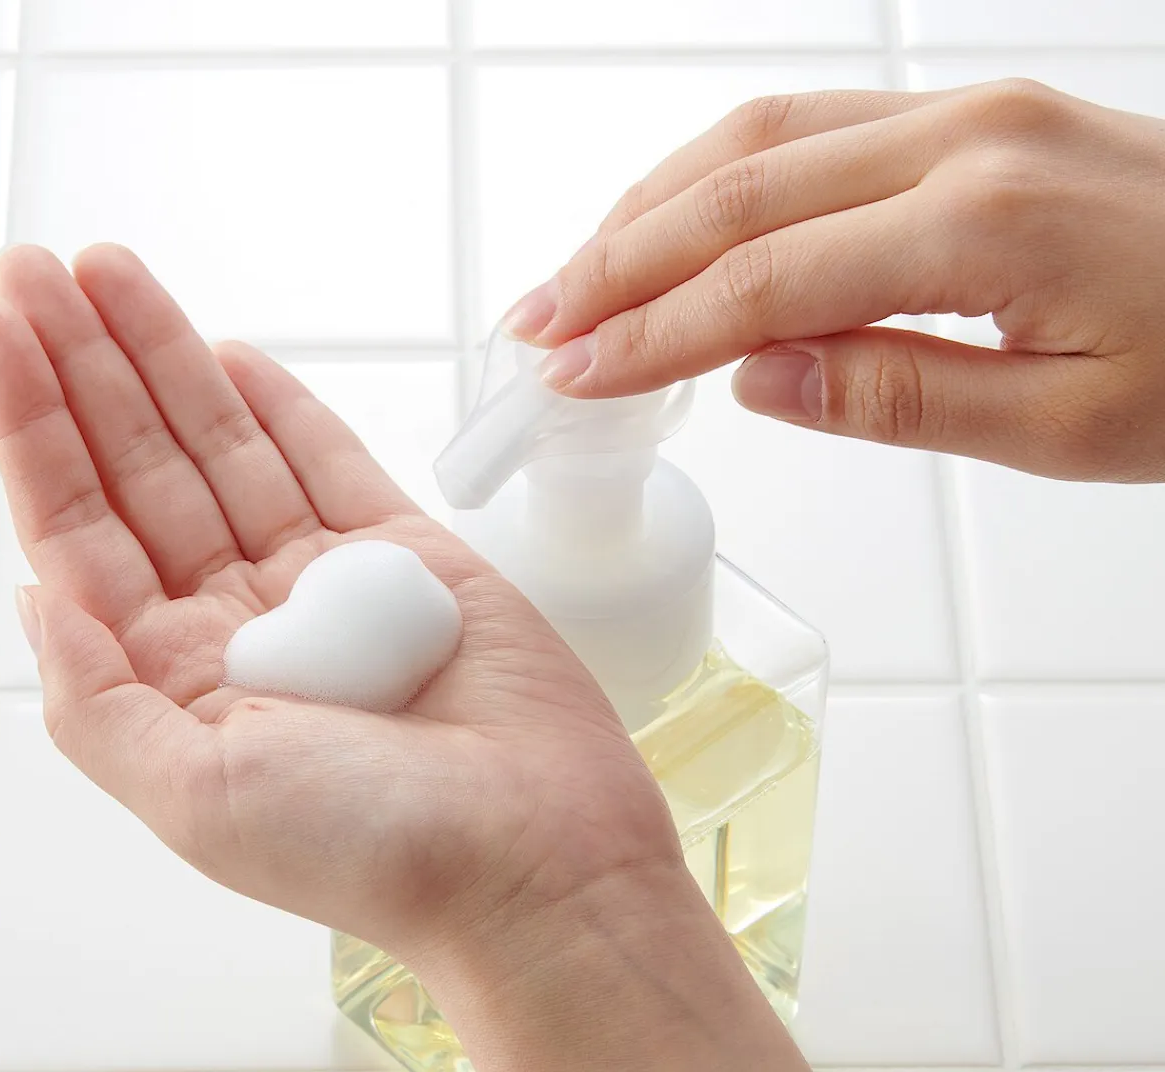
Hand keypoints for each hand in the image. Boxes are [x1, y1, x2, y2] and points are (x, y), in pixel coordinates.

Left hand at [0, 245, 678, 969]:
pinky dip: (284, 408)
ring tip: (112, 276)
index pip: (82, 532)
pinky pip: (334, 466)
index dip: (36, 428)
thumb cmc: (376, 851)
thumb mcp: (196, 798)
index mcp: (178, 683)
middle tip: (39, 267)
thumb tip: (36, 597)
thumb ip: (98, 701)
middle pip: (144, 474)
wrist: (537, 861)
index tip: (3, 327)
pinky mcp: (412, 561)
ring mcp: (328, 589)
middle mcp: (243, 628)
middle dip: (89, 369)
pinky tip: (230, 355)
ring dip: (170, 362)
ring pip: (229, 452)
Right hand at [506, 79, 1164, 481]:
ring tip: (581, 277)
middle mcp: (963, 140)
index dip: (652, 331)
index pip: (765, 278)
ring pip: (761, 139)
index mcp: (982, 226)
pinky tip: (678, 223)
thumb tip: (757, 377)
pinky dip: (720, 178)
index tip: (572, 374)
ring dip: (652, 207)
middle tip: (537, 325)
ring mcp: (967, 113)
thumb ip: (898, 394)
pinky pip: (813, 131)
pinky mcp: (972, 118)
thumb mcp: (1064, 428)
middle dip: (618, 261)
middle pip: (738, 187)